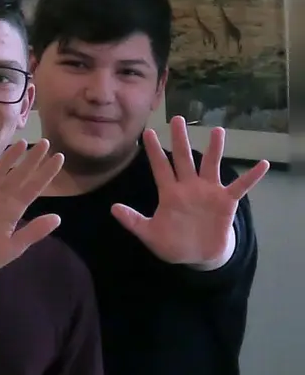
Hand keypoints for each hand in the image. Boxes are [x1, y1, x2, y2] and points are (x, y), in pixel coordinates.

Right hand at [0, 141, 66, 282]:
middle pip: (18, 176)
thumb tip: (58, 217)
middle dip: (31, 161)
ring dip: (8, 158)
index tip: (59, 158)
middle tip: (45, 142)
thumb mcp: (13, 248)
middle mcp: (0, 200)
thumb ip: (33, 231)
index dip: (45, 174)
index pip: (33, 188)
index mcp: (13, 212)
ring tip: (21, 143)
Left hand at [113, 118, 269, 266]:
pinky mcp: (226, 202)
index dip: (154, 151)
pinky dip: (251, 177)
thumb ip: (133, 221)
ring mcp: (208, 192)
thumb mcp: (150, 234)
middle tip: (177, 118)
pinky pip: (241, 187)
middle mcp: (189, 187)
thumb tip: (113, 208)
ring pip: (211, 165)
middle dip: (180, 139)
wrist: (198, 257)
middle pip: (183, 158)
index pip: (160, 167)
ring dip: (214, 149)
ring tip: (217, 130)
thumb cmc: (173, 243)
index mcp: (169, 193)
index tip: (147, 132)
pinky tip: (262, 165)